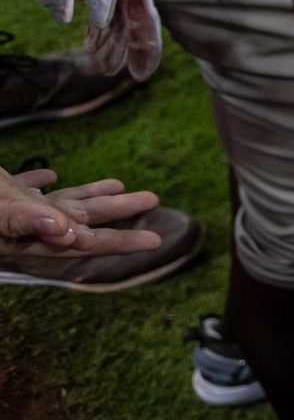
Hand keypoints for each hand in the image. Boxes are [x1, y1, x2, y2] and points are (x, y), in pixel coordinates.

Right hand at [0, 166, 163, 259]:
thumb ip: (23, 221)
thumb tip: (64, 229)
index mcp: (25, 238)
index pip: (82, 242)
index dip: (115, 242)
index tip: (152, 241)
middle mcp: (22, 228)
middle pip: (78, 220)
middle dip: (116, 211)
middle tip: (153, 199)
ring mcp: (9, 209)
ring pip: (56, 202)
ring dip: (86, 195)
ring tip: (118, 185)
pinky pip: (23, 188)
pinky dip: (39, 183)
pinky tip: (51, 177)